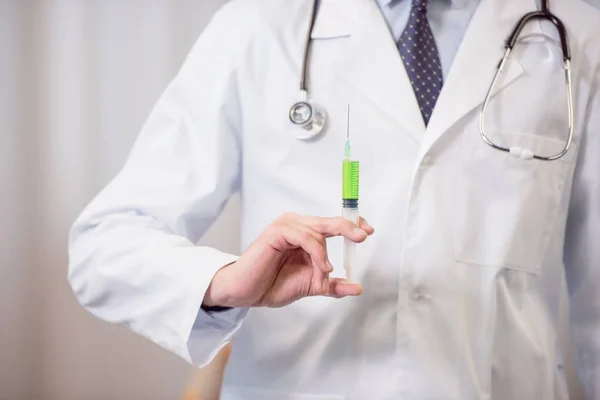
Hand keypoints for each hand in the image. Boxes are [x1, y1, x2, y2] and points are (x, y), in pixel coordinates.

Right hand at [203, 213, 373, 307]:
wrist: (247, 292)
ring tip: (323, 275)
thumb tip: (357, 287)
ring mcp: (285, 226)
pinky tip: (321, 267)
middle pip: (329, 221)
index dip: (351, 225)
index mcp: (304, 233)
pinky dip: (317, 254)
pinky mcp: (276, 232)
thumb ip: (332, 285)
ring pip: (318, 233)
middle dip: (348, 227)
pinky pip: (305, 237)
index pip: (332, 224)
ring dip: (325, 258)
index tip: (367, 231)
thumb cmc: (273, 284)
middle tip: (363, 236)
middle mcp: (296, 224)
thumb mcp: (311, 285)